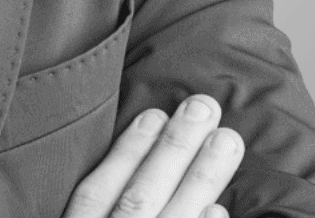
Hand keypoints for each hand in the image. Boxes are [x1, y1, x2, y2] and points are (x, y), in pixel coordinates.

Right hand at [63, 94, 244, 217]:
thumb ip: (87, 203)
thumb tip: (127, 145)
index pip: (96, 190)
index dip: (127, 151)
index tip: (155, 114)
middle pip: (139, 197)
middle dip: (173, 150)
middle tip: (204, 107)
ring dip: (200, 180)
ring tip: (227, 141)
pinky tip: (220, 209)